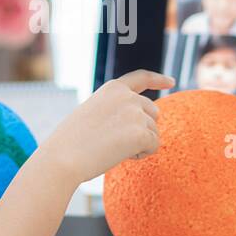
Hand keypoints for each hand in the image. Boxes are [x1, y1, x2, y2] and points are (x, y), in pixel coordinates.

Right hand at [40, 70, 175, 185]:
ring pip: (154, 132)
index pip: (141, 78)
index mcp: (113, 89)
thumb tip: (140, 122)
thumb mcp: (93, 114)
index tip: (171, 82)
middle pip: (153, 113)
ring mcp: (136, 113)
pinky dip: (142, 155)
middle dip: (142, 129)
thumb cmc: (72, 142)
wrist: (63, 157)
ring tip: (113, 149)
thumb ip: (116, 110)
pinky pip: (154, 146)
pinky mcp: (141, 132)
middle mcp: (128, 96)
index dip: (158, 79)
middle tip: (116, 142)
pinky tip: (120, 155)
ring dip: (140, 144)